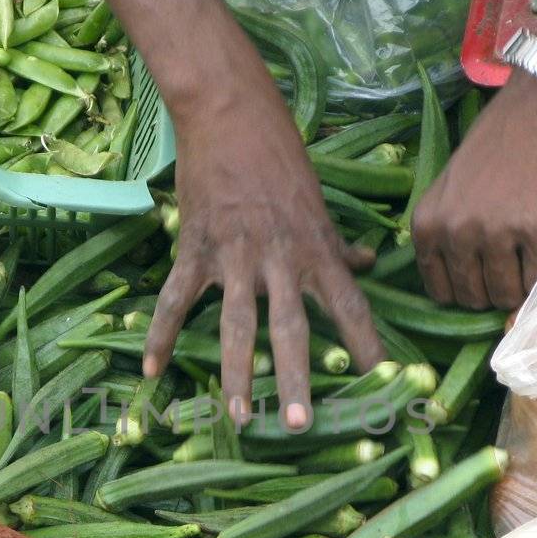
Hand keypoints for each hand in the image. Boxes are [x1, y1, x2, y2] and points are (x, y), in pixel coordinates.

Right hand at [144, 77, 384, 427]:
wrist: (228, 115)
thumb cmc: (280, 157)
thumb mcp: (318, 202)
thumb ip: (339, 245)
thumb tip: (371, 263)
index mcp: (316, 248)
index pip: (350, 305)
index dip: (368, 345)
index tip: (384, 384)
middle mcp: (279, 258)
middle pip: (290, 328)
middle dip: (295, 377)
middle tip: (300, 423)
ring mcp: (234, 256)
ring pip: (235, 325)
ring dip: (236, 373)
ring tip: (239, 415)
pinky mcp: (195, 249)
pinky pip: (176, 300)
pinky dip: (160, 335)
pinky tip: (152, 371)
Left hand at [412, 78, 536, 309]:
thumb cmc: (493, 149)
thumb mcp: (448, 192)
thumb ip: (446, 235)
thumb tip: (458, 289)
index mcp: (427, 225)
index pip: (441, 291)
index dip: (465, 292)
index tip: (483, 280)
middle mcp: (456, 232)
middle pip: (474, 298)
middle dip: (493, 292)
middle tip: (510, 268)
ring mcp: (498, 232)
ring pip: (506, 294)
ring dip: (520, 288)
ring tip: (527, 259)